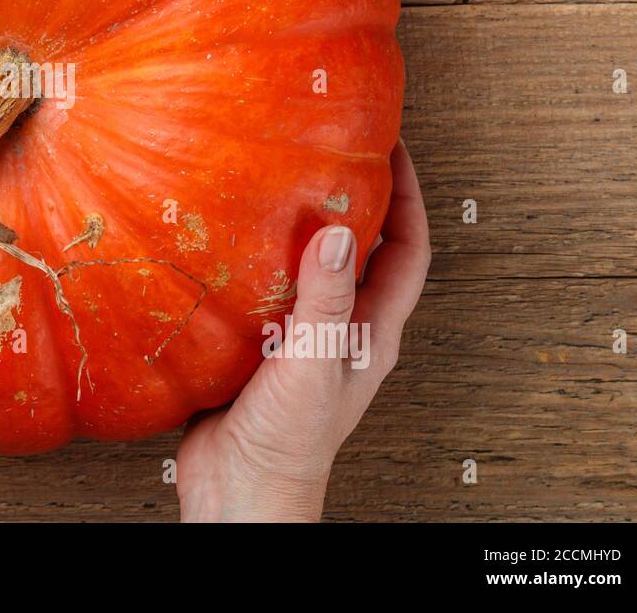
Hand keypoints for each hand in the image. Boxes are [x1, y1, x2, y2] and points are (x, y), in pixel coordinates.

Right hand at [176, 141, 430, 521]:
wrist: (238, 490)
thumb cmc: (289, 443)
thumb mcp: (315, 362)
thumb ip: (329, 300)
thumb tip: (343, 230)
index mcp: (373, 332)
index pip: (408, 251)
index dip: (409, 196)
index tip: (392, 147)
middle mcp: (342, 327)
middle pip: (362, 250)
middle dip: (355, 198)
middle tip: (331, 149)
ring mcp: (300, 335)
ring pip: (309, 265)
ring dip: (300, 224)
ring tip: (277, 178)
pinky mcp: (257, 343)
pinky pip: (261, 286)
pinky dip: (251, 256)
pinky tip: (227, 236)